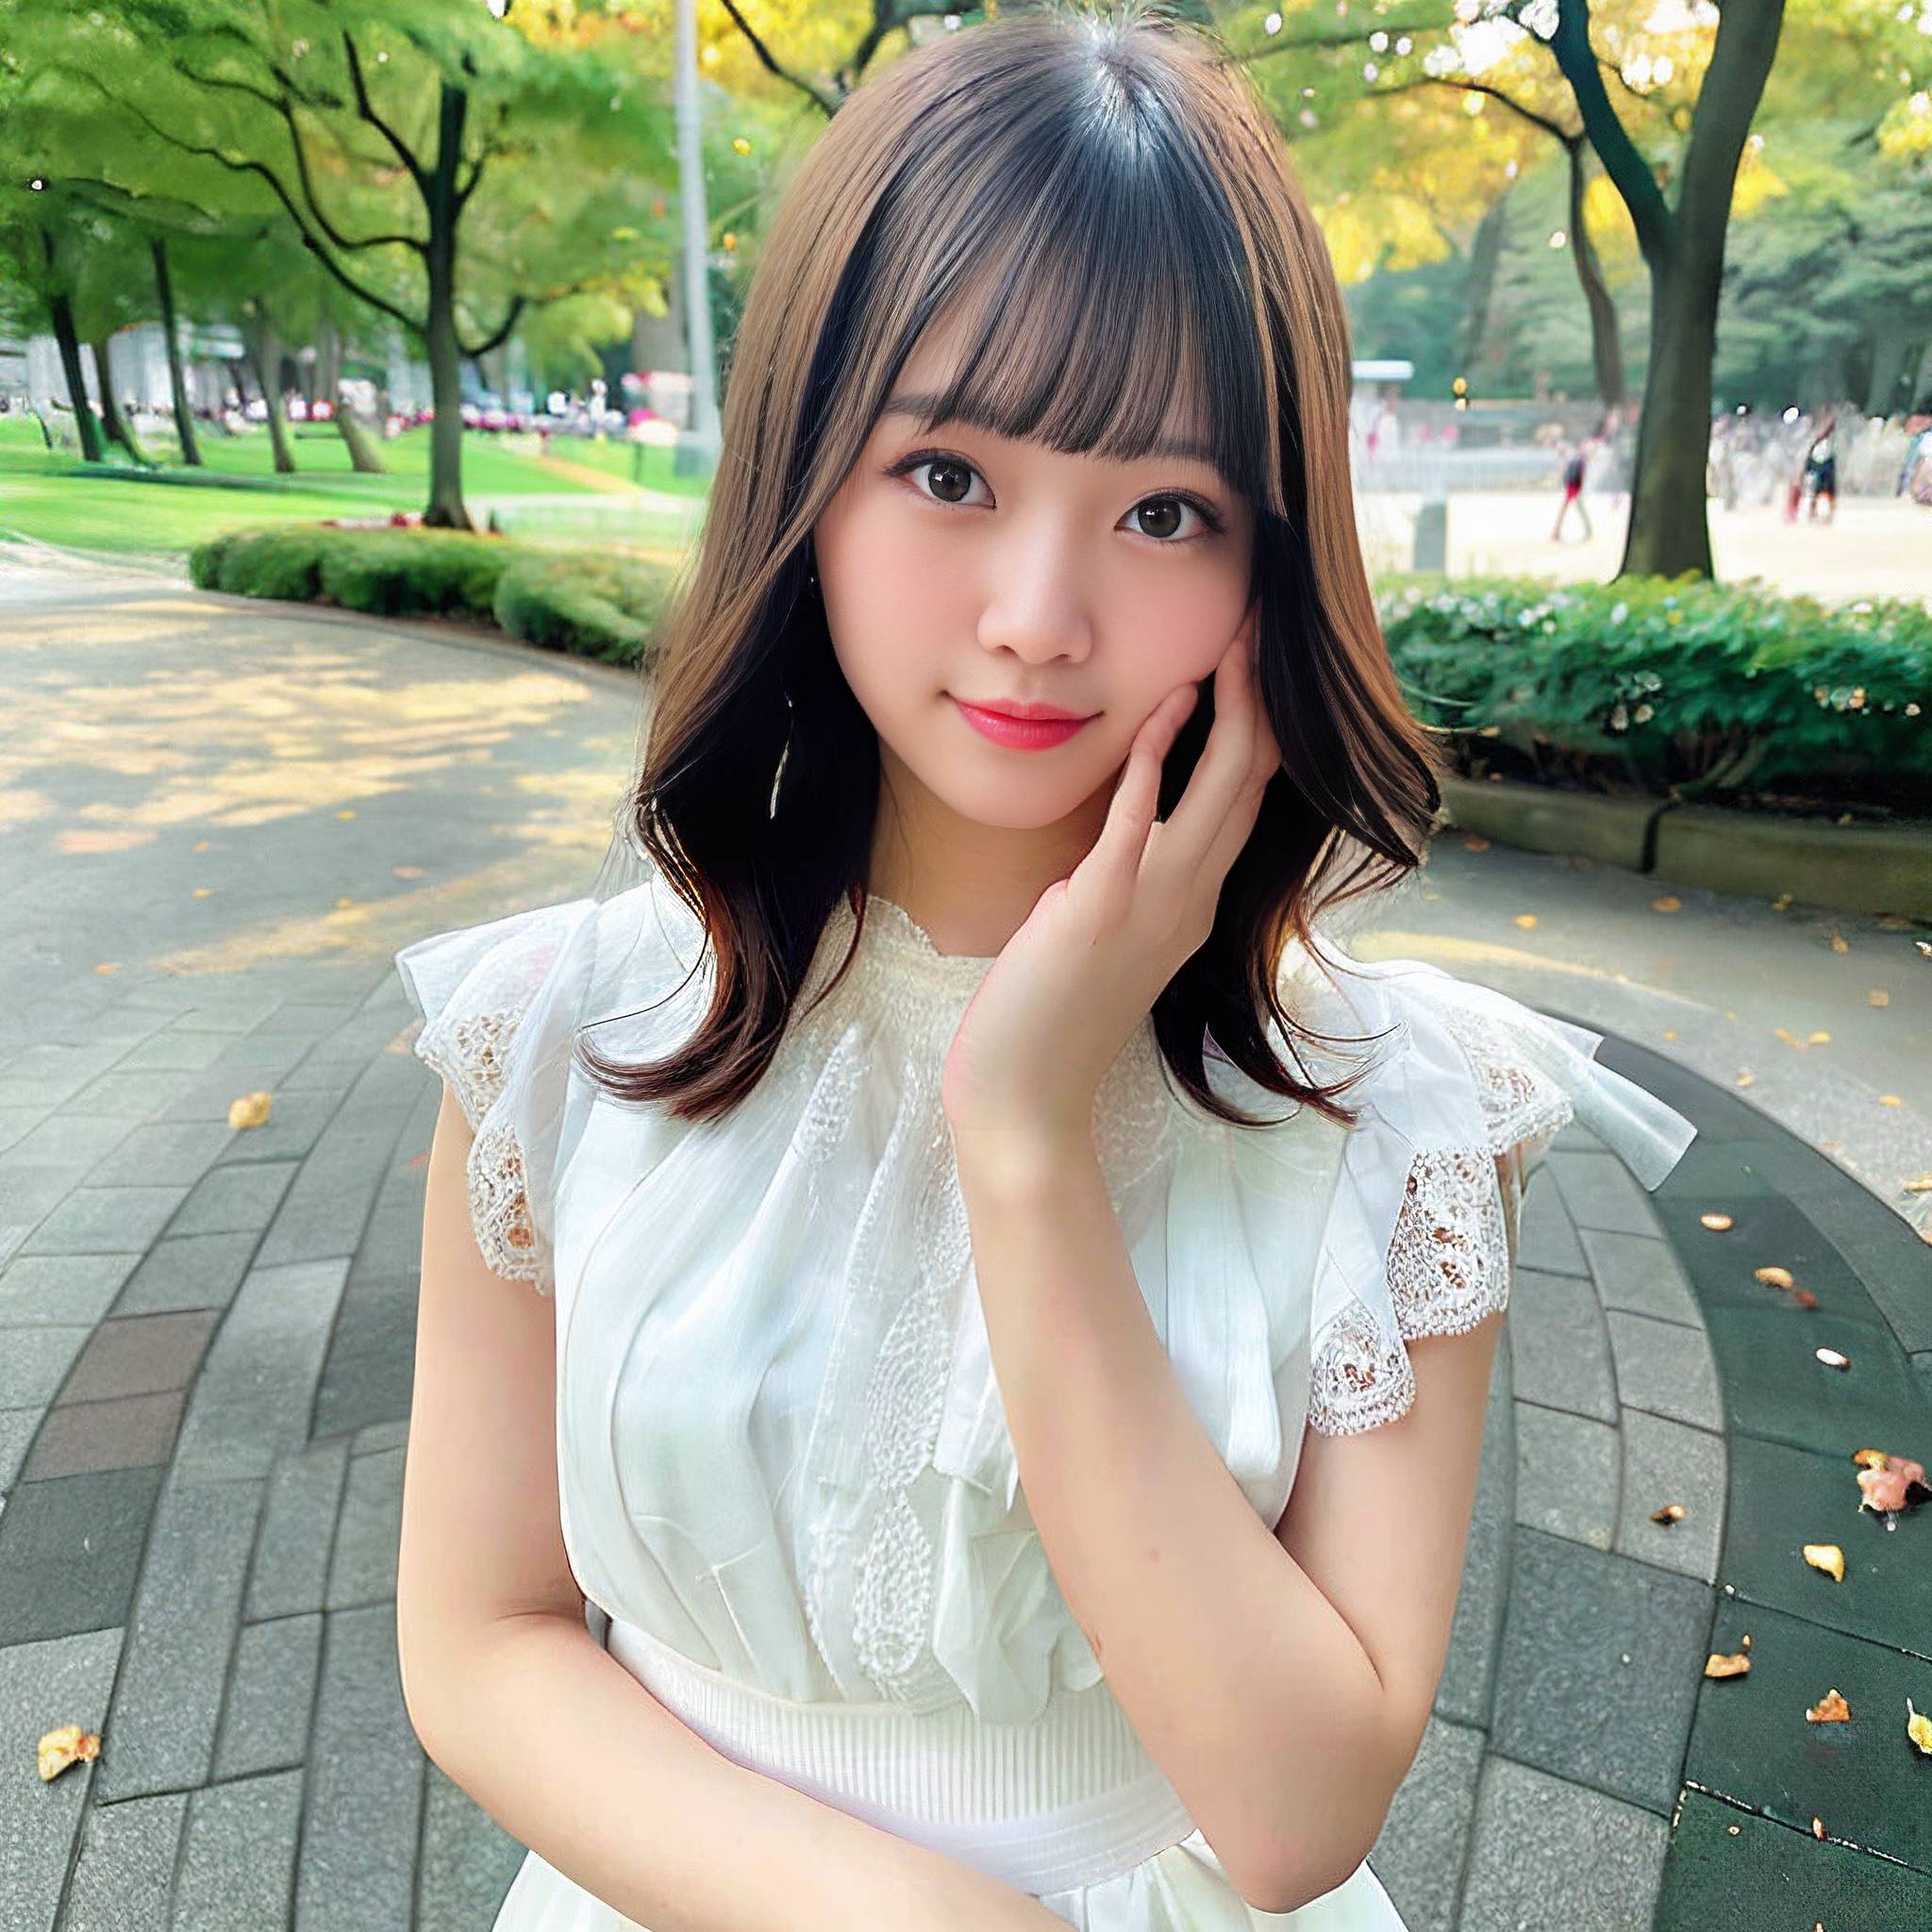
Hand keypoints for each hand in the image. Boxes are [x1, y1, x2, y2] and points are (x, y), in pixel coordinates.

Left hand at [939, 605, 1281, 1150]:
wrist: (1024, 1100)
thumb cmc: (1046, 1023)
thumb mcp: (1095, 942)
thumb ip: (1112, 892)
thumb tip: (1101, 855)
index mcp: (1191, 906)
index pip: (1245, 801)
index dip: (1259, 729)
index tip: (1253, 666)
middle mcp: (1189, 902)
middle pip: (1253, 784)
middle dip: (1262, 702)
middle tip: (1262, 628)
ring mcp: (1152, 907)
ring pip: (1220, 794)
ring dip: (1230, 714)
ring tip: (1234, 645)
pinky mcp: (1099, 910)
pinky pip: (1139, 822)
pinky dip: (1155, 761)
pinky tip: (1164, 709)